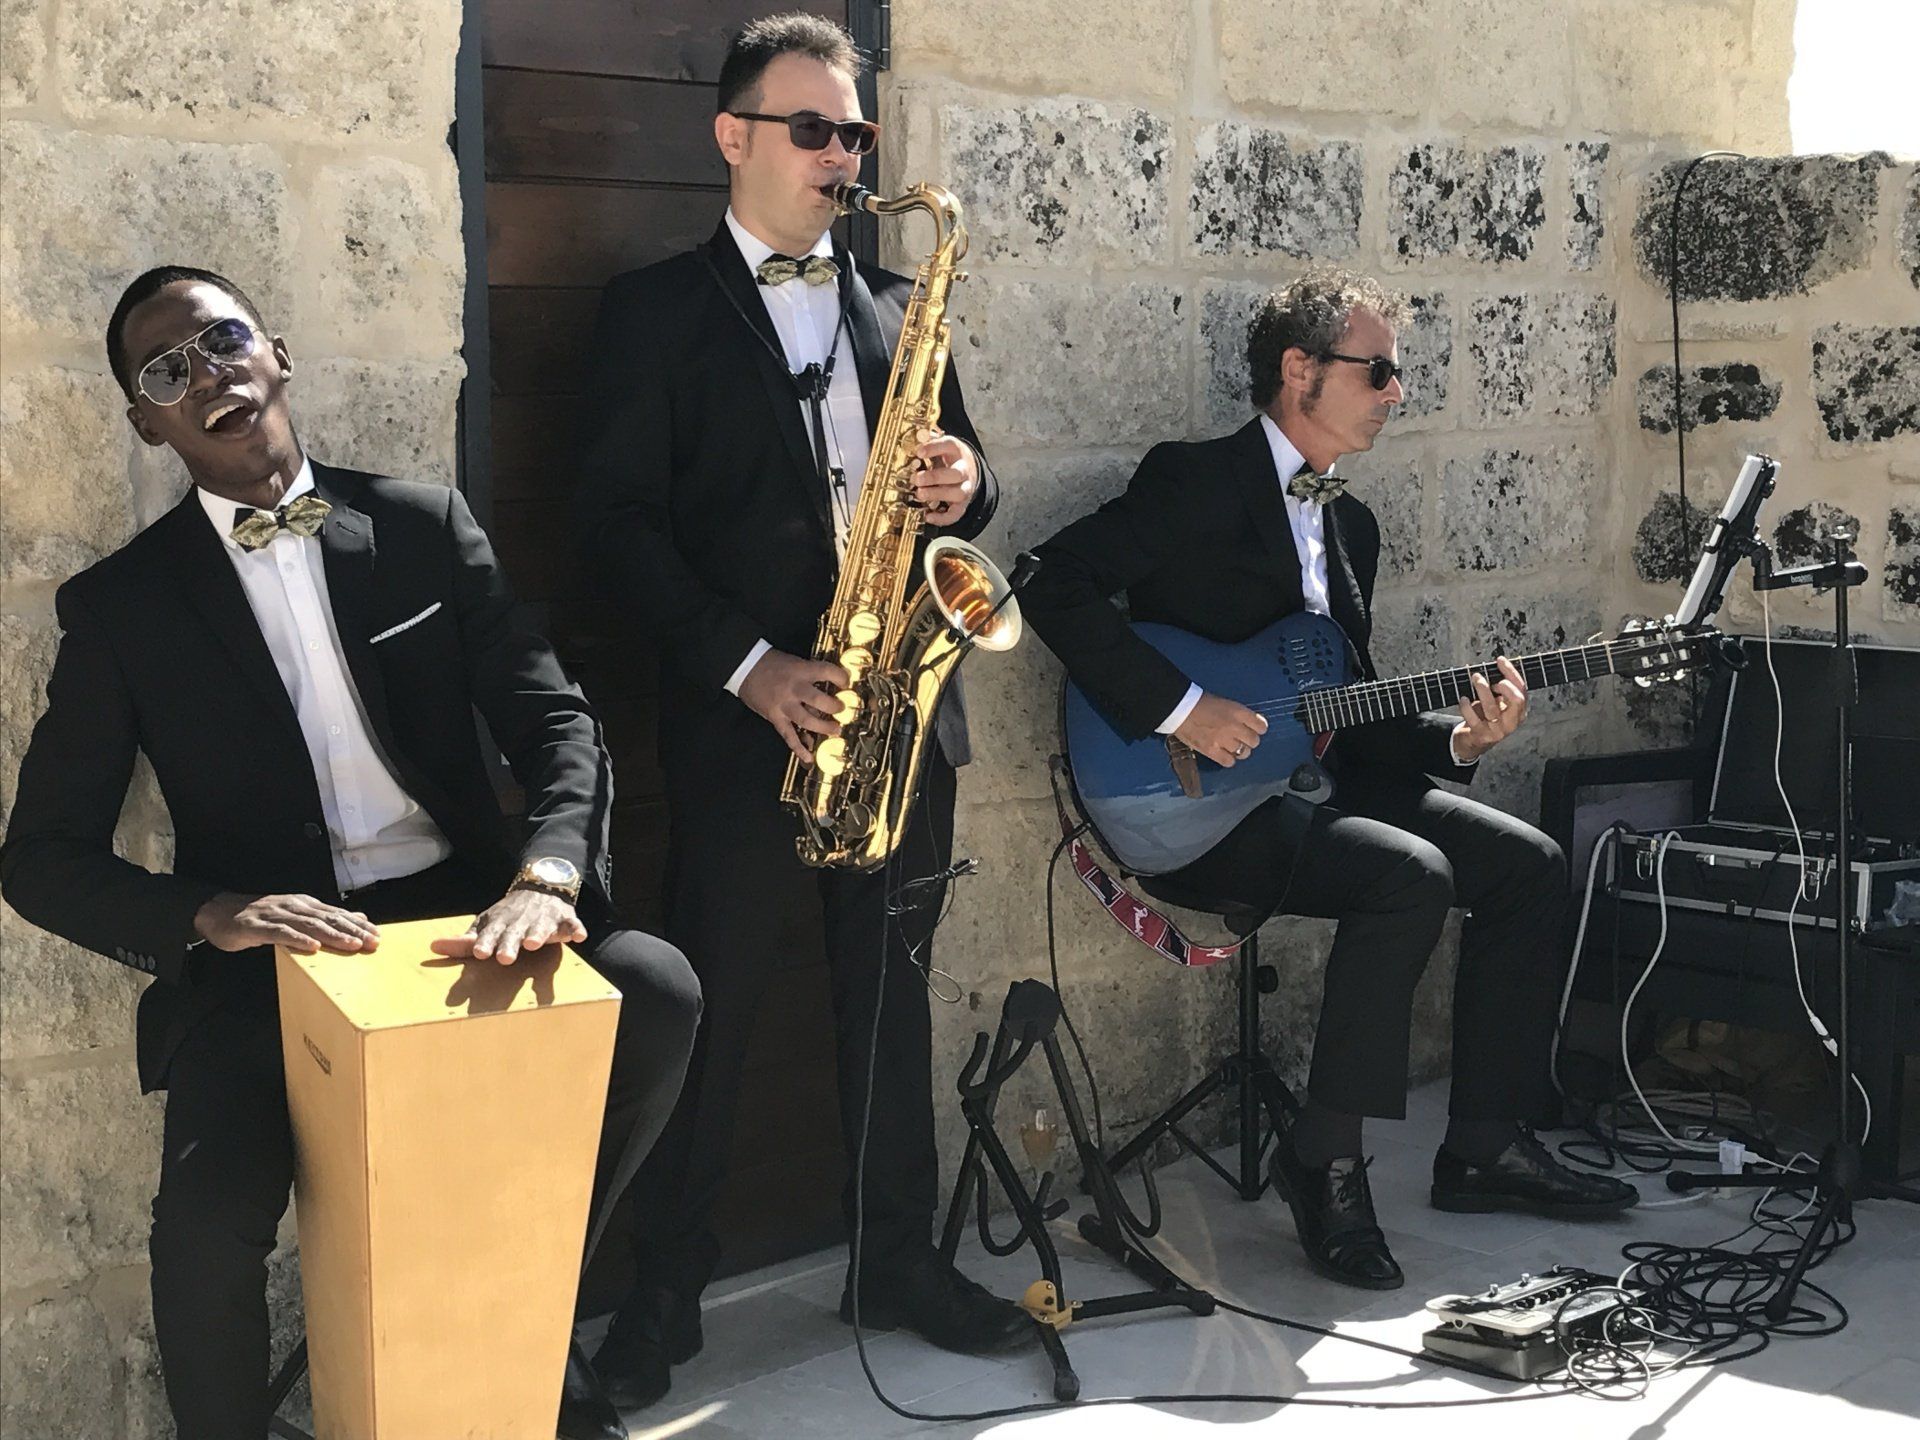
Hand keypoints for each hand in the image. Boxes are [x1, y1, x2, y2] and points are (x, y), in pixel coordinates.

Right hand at [193, 892, 379, 954]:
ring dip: (332, 935)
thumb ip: (323, 918)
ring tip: (351, 944)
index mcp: (304, 904)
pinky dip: (298, 940)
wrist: (218, 911)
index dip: (358, 924)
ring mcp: (275, 915)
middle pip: (328, 918)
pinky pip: (280, 934)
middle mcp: (293, 906)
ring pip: (308, 925)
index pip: (336, 914)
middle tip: (372, 941)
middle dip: (352, 930)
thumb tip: (356, 918)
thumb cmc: (259, 916)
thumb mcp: (294, 915)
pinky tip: (312, 947)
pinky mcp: (257, 927)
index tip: (378, 935)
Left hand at [429, 887, 585, 963]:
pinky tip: (578, 936)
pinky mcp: (564, 918)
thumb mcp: (486, 924)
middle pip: (514, 933)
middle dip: (509, 944)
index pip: (490, 934)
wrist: (540, 884)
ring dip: (538, 935)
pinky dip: (575, 929)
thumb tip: (433, 947)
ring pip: (541, 927)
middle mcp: (520, 921)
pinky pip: (571, 924)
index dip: (485, 943)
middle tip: (504, 958)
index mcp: (500, 923)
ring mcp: (543, 919)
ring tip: (534, 944)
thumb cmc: (509, 914)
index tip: (479, 953)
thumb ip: (464, 941)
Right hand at [738, 649, 851, 762]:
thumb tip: (832, 683)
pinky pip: (788, 735)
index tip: (846, 682)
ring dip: (823, 727)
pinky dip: (799, 748)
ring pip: (806, 720)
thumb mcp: (795, 662)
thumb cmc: (772, 663)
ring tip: (835, 730)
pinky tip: (809, 757)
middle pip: (818, 700)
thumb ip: (811, 673)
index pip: (827, 672)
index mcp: (801, 670)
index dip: (841, 678)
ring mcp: (784, 704)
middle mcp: (793, 688)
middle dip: (834, 707)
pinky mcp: (775, 716)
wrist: (745, 666)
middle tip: (841, 709)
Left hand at [911, 430, 978, 527]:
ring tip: (920, 494)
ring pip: (957, 494)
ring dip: (937, 495)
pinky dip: (943, 518)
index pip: (949, 445)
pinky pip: (956, 514)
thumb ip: (927, 440)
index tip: (919, 452)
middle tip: (916, 479)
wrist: (968, 470)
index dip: (934, 448)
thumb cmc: (948, 458)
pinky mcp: (962, 505)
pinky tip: (928, 516)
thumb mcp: (940, 445)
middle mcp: (964, 470)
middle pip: (956, 474)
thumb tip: (915, 434)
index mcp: (957, 451)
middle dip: (935, 477)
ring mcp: (965, 488)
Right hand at [1173, 693, 1268, 767]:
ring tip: (1232, 747)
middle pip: (1254, 741)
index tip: (1255, 728)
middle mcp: (1234, 726)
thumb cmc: (1200, 702)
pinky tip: (1224, 754)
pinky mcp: (1211, 751)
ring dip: (1240, 750)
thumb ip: (1239, 714)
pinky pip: (1229, 762)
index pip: (1261, 725)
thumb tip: (1251, 723)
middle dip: (1250, 740)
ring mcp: (1223, 740)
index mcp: (1238, 711)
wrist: (1179, 708)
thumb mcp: (1225, 703)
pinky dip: (1229, 759)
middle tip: (1242, 738)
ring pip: (1244, 753)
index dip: (1259, 728)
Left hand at [1451, 654, 1528, 762]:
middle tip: (1492, 677)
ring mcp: (1498, 730)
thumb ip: (1500, 689)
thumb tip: (1494, 666)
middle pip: (1517, 700)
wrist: (1475, 741)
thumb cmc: (1486, 717)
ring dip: (1483, 690)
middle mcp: (1512, 721)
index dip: (1512, 673)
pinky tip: (1463, 698)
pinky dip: (1467, 706)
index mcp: (1520, 711)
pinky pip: (1473, 718)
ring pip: (1492, 708)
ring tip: (1475, 678)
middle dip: (1505, 685)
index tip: (1500, 660)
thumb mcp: (1498, 703)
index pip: (1522, 689)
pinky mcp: (1482, 735)